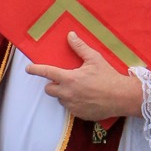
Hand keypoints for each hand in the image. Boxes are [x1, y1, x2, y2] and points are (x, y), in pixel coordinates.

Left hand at [26, 32, 143, 120]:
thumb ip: (80, 47)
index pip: (47, 73)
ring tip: (80, 89)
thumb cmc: (108, 77)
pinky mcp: (79, 115)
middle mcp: (68, 94)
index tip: (28, 69)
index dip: (35, 70)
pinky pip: (71, 108)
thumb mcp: (95, 59)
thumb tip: (70, 35)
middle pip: (49, 89)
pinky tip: (86, 98)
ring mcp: (73, 106)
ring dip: (64, 94)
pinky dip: (74, 103)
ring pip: (60, 100)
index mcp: (69, 79)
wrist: (122, 97)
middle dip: (53, 84)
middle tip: (65, 80)